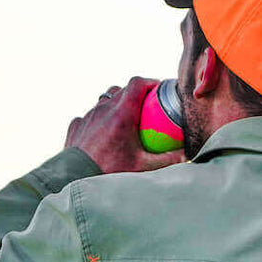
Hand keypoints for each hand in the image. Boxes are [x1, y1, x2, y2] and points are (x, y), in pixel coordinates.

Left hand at [66, 77, 184, 173]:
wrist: (76, 178)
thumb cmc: (110, 172)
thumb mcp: (143, 167)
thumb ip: (167, 160)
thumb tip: (185, 155)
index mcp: (122, 113)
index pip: (137, 83)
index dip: (150, 82)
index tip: (159, 89)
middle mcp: (103, 109)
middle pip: (122, 90)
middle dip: (136, 93)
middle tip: (147, 107)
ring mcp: (88, 115)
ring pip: (105, 100)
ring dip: (116, 104)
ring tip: (126, 118)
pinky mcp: (77, 125)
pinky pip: (91, 116)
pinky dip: (100, 119)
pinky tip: (104, 132)